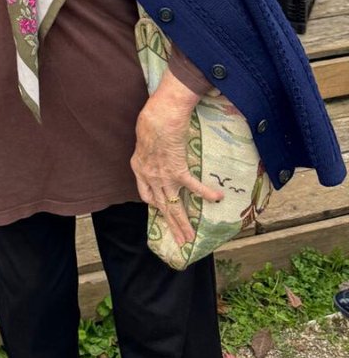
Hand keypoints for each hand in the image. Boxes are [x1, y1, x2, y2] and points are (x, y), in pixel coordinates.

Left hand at [131, 76, 223, 245]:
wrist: (157, 117)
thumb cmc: (150, 121)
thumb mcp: (143, 137)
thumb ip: (149, 148)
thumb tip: (158, 147)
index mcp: (139, 168)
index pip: (146, 194)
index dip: (154, 204)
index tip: (160, 210)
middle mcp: (150, 176)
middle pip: (161, 206)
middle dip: (171, 225)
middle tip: (180, 240)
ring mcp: (163, 176)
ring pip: (174, 205)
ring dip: (183, 223)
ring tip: (190, 237)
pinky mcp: (178, 170)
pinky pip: (194, 187)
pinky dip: (206, 193)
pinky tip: (217, 199)